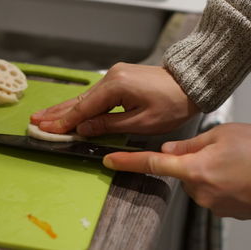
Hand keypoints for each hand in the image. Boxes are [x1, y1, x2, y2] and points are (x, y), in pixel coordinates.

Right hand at [30, 62, 198, 135]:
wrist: (190, 83)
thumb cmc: (171, 105)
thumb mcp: (141, 122)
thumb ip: (108, 125)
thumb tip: (83, 129)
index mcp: (115, 87)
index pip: (83, 109)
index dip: (63, 123)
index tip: (45, 130)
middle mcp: (110, 78)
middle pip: (78, 100)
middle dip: (56, 113)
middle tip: (35, 121)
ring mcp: (113, 76)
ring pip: (84, 97)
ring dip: (64, 109)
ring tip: (43, 116)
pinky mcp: (118, 78)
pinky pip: (94, 95)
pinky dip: (80, 105)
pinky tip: (66, 110)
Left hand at [103, 123, 250, 218]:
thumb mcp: (222, 135)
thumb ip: (190, 144)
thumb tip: (168, 150)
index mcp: (195, 169)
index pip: (152, 163)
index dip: (128, 162)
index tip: (109, 161)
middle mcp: (200, 191)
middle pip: (181, 173)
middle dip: (191, 162)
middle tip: (218, 153)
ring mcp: (213, 204)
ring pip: (197, 183)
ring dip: (207, 172)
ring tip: (233, 163)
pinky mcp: (225, 211)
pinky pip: (212, 193)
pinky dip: (219, 182)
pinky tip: (237, 174)